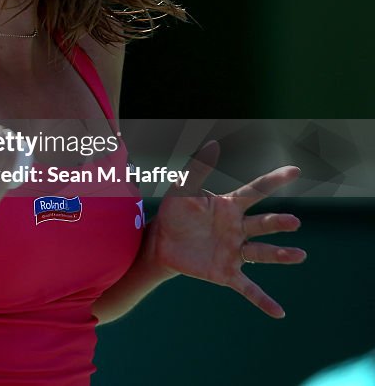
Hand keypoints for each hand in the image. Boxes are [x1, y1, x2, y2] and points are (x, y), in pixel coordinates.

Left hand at [144, 140, 307, 317]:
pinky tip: (279, 312)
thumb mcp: (182, 191)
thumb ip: (197, 170)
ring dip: (280, 255)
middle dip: (278, 224)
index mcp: (230, 207)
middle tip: (293, 222)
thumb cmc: (174, 214)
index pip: (255, 191)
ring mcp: (235, 252)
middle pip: (262, 224)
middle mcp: (238, 229)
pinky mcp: (226, 273)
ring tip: (298, 255)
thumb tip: (212, 145)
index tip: (294, 171)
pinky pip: (248, 288)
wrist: (160, 243)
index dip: (274, 180)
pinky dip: (262, 300)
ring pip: (262, 254)